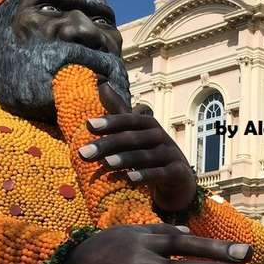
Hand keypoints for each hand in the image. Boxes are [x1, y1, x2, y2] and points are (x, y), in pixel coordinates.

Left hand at [78, 83, 196, 212]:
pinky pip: (161, 174)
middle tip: (83, 153)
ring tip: (105, 164)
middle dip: (107, 144)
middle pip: (132, 138)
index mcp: (149, 125)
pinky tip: (130, 179)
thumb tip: (102, 84)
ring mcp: (171, 155)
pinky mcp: (178, 173)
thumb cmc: (152, 153)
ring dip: (124, 159)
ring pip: (145, 156)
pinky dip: (146, 175)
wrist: (180, 180)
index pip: (128, 120)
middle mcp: (161, 136)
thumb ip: (120, 113)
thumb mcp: (137, 133)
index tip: (88, 125)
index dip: (110, 122)